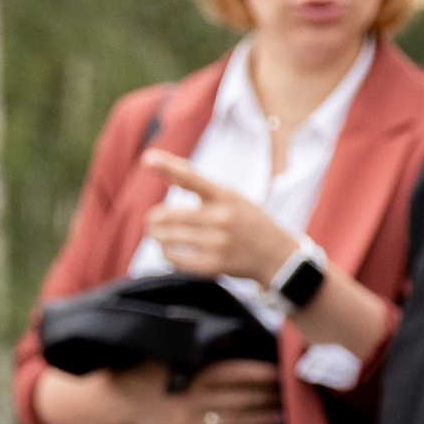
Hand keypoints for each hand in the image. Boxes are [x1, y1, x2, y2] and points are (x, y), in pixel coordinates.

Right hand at [125, 354, 282, 423]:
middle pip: (244, 398)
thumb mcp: (172, 347)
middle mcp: (198, 397)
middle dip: (271, 398)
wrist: (116, 396)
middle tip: (293, 396)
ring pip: (235, 421)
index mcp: (198, 372)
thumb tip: (234, 337)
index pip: (241, 373)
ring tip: (284, 419)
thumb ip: (203, 344)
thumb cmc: (148, 367)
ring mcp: (190, 420)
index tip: (286, 373)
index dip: (266, 374)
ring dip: (262, 421)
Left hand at [140, 149, 292, 290]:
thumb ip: (197, 185)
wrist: (276, 255)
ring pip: (170, 238)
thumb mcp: (230, 196)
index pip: (192, 178)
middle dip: (155, 218)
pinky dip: (167, 254)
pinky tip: (168, 250)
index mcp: (226, 196)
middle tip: (151, 220)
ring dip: (157, 236)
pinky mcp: (213, 265)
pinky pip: (176, 259)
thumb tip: (166, 169)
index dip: (168, 167)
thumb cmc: (247, 220)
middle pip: (171, 215)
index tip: (147, 158)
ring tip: (156, 235)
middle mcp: (222, 218)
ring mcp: (218, 243)